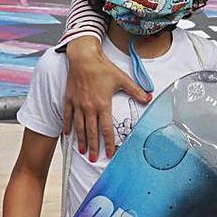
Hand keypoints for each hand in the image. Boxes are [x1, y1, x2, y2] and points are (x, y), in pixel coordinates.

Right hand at [65, 36, 150, 160]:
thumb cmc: (103, 67)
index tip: (110, 154)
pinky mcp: (69, 99)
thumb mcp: (122, 79)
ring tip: (82, 151)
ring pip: (79, 127)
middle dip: (93, 147)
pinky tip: (68, 134)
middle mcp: (89, 107)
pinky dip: (67, 126)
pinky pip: (67, 116)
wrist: (83, 57)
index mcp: (103, 104)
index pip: (106, 129)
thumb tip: (149, 98)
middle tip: (93, 159)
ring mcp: (78, 104)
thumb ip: (136, 91)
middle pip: (91, 132)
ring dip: (81, 140)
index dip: (109, 143)